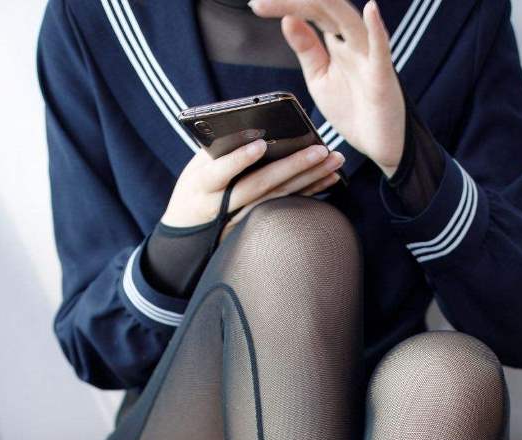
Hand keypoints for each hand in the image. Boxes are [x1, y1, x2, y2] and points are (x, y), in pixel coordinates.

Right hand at [161, 136, 345, 233]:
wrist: (188, 231)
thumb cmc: (193, 189)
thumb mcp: (194, 168)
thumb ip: (217, 150)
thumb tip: (248, 126)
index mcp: (203, 185)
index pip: (220, 171)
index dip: (239, 160)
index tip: (258, 145)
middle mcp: (224, 204)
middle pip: (261, 184)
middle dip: (293, 166)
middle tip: (320, 150)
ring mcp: (243, 217)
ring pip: (279, 196)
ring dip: (310, 178)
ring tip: (333, 161)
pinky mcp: (258, 223)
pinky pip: (286, 205)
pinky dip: (308, 191)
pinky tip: (328, 178)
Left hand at [247, 0, 404, 175]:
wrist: (377, 145)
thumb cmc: (353, 109)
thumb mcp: (320, 78)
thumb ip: (306, 49)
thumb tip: (288, 19)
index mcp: (336, 40)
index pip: (310, 10)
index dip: (283, 4)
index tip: (254, 5)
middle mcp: (352, 41)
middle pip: (324, 7)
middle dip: (294, 1)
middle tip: (259, 2)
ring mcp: (368, 56)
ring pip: (347, 20)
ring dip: (326, 3)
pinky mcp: (382, 77)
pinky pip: (381, 50)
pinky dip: (376, 29)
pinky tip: (370, 10)